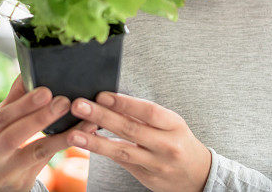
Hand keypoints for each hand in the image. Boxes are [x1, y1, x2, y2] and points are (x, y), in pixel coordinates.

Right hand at [0, 74, 98, 191]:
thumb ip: (13, 99)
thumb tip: (27, 68)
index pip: (1, 117)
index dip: (23, 105)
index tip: (46, 90)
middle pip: (13, 136)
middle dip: (40, 118)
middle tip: (64, 101)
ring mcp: (2, 174)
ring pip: (34, 152)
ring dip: (60, 135)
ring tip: (82, 120)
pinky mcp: (20, 183)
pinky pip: (47, 161)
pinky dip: (64, 146)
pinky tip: (82, 135)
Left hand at [64, 91, 211, 191]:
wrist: (198, 174)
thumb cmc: (178, 140)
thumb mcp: (170, 123)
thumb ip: (143, 114)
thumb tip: (110, 99)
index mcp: (174, 125)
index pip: (148, 112)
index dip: (124, 103)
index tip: (101, 95)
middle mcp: (166, 145)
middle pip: (131, 130)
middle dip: (102, 117)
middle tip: (79, 106)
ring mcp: (156, 164)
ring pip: (122, 151)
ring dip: (95, 141)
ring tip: (73, 134)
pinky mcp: (147, 177)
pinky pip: (121, 163)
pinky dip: (103, 152)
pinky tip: (87, 144)